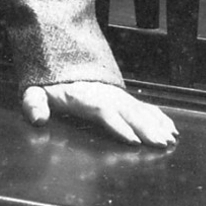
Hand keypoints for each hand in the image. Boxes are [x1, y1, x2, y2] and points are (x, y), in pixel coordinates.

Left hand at [23, 79, 176, 147]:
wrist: (60, 62)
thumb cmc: (48, 85)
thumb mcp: (35, 91)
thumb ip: (34, 103)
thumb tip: (37, 118)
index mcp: (84, 96)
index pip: (103, 111)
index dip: (118, 125)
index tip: (132, 140)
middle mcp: (105, 95)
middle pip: (127, 112)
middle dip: (145, 128)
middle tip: (160, 144)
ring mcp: (117, 96)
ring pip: (140, 110)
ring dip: (157, 125)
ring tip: (171, 139)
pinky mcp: (124, 98)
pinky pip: (144, 107)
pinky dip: (159, 117)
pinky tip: (171, 128)